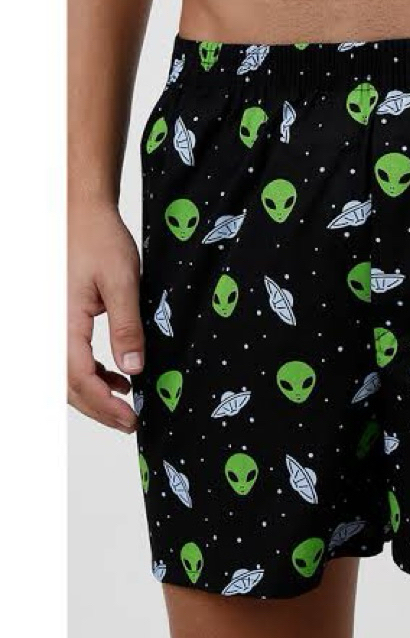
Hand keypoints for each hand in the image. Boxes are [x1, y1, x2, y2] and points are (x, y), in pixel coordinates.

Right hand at [68, 203, 143, 431]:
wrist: (79, 214)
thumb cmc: (98, 240)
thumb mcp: (122, 282)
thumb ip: (126, 327)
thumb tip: (133, 368)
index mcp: (61, 322)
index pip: (79, 378)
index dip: (105, 405)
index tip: (131, 419)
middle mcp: (48, 328)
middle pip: (67, 385)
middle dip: (99, 409)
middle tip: (131, 423)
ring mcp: (50, 325)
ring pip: (65, 375)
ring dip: (94, 394)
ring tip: (128, 405)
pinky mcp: (57, 320)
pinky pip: (67, 358)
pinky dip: (91, 374)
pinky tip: (117, 377)